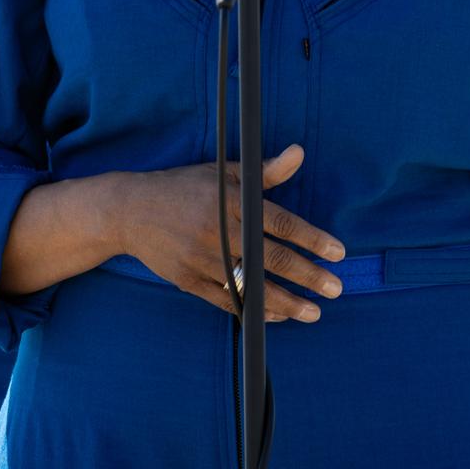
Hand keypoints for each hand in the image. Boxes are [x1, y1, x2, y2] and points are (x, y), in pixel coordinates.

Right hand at [117, 144, 344, 322]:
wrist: (131, 210)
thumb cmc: (184, 187)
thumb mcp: (224, 172)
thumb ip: (265, 171)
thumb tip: (299, 153)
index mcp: (232, 201)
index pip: (282, 223)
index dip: (313, 240)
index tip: (339, 253)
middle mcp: (220, 232)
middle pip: (272, 259)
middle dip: (308, 276)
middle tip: (336, 288)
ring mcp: (203, 259)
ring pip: (252, 286)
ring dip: (286, 302)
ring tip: (312, 312)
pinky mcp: (189, 280)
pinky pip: (226, 300)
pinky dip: (253, 309)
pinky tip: (275, 315)